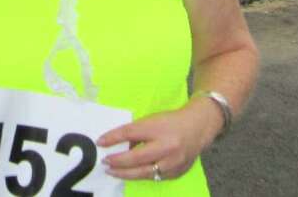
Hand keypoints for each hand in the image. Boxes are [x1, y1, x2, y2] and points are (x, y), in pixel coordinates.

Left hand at [98, 99, 219, 181]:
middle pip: (136, 157)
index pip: (130, 133)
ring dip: (125, 173)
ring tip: (112, 171)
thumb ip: (136, 132)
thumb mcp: (151, 120)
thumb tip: (118, 145)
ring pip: (144, 172)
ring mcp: (173, 162)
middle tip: (105, 161)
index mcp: (158, 128)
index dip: (113, 138)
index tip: (100, 142)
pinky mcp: (177, 172)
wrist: (197, 128)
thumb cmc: (170, 122)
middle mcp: (166, 146)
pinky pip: (155, 177)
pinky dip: (141, 175)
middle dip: (117, 161)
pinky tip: (131, 174)